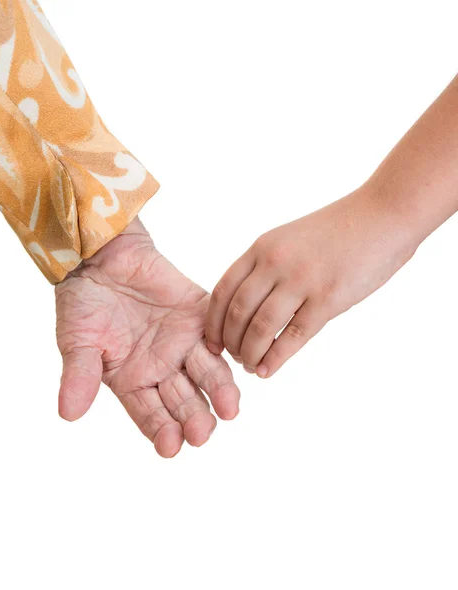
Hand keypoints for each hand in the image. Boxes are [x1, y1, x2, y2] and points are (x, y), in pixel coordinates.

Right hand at [55, 218, 239, 457]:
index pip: (151, 414)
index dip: (161, 431)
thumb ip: (80, 375)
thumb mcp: (77, 341)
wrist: (101, 257)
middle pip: (184, 400)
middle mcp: (162, 368)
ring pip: (207, 372)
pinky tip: (236, 361)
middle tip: (203, 432)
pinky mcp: (200, 316)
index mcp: (133, 382)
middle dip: (194, 417)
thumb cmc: (83, 302)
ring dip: (219, 390)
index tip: (171, 447)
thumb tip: (68, 414)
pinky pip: (218, 334)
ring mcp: (183, 342)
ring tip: (229, 408)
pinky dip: (227, 348)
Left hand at [206, 185, 418, 377]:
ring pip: (261, 327)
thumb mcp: (289, 239)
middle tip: (233, 358)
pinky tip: (268, 370)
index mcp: (262, 247)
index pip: (223, 291)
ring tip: (251, 366)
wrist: (381, 216)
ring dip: (250, 353)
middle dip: (230, 342)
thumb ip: (266, 266)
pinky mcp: (328, 298)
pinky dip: (275, 358)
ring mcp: (301, 280)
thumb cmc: (337, 231)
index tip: (212, 342)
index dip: (213, 322)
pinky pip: (293, 336)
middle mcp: (275, 263)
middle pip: (237, 312)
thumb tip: (248, 304)